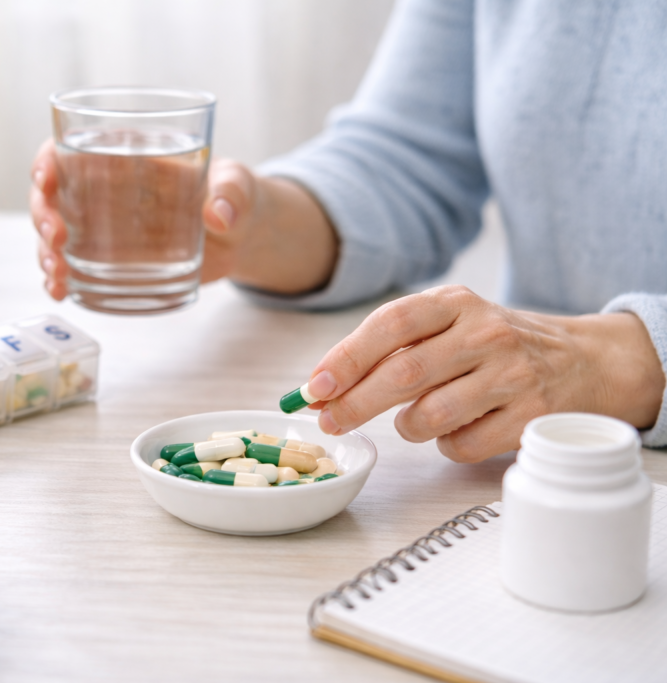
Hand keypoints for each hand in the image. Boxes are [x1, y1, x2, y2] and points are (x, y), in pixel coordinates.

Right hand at [29, 138, 337, 298]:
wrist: (241, 235)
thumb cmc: (234, 196)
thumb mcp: (237, 186)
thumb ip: (231, 194)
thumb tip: (219, 215)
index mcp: (126, 157)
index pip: (71, 148)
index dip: (48, 161)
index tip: (46, 180)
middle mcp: (104, 190)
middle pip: (52, 195)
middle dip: (43, 215)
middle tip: (56, 237)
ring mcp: (104, 227)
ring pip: (55, 234)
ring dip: (45, 253)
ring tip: (58, 275)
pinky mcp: (112, 259)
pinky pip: (74, 267)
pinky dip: (60, 280)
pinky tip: (61, 292)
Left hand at [305, 285, 664, 461]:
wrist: (581, 360)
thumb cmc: (490, 345)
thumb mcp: (447, 325)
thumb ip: (389, 348)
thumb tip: (323, 387)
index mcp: (455, 303)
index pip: (392, 323)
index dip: (348, 357)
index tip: (316, 386)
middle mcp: (485, 333)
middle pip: (404, 373)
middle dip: (356, 403)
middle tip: (330, 422)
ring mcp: (511, 375)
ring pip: (430, 416)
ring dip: (407, 427)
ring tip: (413, 420)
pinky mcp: (529, 417)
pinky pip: (461, 445)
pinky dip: (445, 446)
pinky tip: (456, 429)